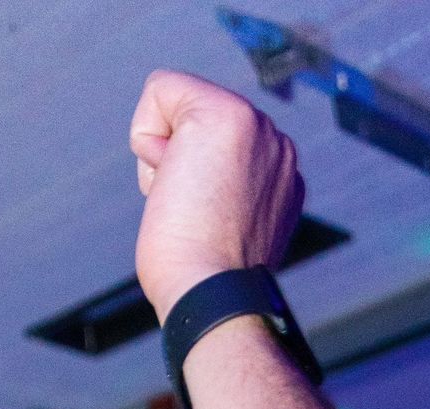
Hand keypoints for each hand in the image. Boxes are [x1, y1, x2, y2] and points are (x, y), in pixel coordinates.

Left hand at [130, 71, 303, 322]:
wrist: (213, 298)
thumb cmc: (206, 282)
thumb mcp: (227, 230)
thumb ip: (225, 195)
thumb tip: (200, 188)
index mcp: (281, 175)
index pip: (212, 140)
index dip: (190, 177)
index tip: (208, 222)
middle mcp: (277, 144)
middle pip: (191, 115)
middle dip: (177, 161)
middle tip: (197, 216)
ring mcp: (259, 127)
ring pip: (176, 103)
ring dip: (164, 155)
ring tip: (191, 204)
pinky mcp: (226, 114)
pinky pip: (160, 88)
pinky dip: (147, 134)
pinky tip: (175, 183)